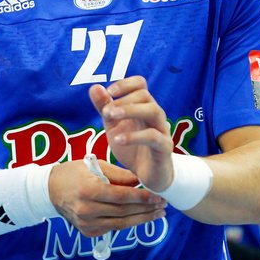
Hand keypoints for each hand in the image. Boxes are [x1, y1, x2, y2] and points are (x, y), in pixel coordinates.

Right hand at [49, 158, 166, 236]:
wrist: (50, 189)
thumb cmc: (74, 172)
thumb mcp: (95, 165)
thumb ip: (119, 175)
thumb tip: (141, 181)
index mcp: (89, 190)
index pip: (122, 196)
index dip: (142, 197)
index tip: (158, 196)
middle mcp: (87, 209)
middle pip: (124, 211)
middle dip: (146, 209)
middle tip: (163, 204)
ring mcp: (86, 223)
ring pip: (121, 223)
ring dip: (141, 219)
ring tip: (157, 214)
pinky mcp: (87, 232)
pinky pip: (112, 228)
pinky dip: (127, 223)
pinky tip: (140, 217)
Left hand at [89, 76, 173, 190]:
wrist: (147, 176)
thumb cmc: (132, 147)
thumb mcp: (113, 126)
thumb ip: (104, 107)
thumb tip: (94, 87)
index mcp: (142, 106)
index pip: (140, 84)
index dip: (125, 84)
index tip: (109, 92)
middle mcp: (155, 115)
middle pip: (145, 95)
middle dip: (123, 100)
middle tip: (106, 112)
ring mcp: (162, 130)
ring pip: (154, 111)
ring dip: (131, 110)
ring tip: (111, 117)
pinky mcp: (165, 148)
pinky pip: (154, 137)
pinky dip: (135, 136)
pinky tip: (118, 140)